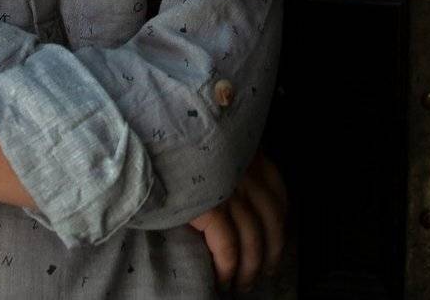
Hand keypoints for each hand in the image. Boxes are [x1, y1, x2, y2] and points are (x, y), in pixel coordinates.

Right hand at [188, 150, 286, 292]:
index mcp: (249, 155)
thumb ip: (228, 165)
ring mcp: (230, 191)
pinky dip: (227, 268)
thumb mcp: (211, 149)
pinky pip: (228, 247)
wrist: (150, 146)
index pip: (278, 196)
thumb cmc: (177, 151)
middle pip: (272, 221)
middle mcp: (246, 172)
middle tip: (264, 272)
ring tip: (242, 284)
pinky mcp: (210, 208)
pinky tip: (222, 279)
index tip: (275, 244)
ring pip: (253, 239)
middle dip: (271, 253)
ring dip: (250, 268)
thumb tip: (234, 198)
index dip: (279, 226)